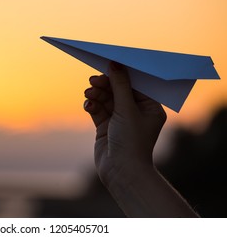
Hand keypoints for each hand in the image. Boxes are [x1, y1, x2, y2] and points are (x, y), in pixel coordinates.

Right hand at [84, 61, 166, 185]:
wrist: (121, 172)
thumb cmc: (131, 141)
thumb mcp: (126, 109)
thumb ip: (119, 85)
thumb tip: (115, 64)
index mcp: (149, 107)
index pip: (135, 85)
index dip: (121, 75)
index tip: (108, 65)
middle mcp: (136, 113)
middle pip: (118, 91)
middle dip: (105, 85)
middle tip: (93, 80)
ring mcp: (120, 120)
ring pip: (106, 100)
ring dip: (96, 95)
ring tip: (88, 93)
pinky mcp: (106, 127)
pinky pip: (98, 110)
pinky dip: (93, 106)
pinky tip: (88, 105)